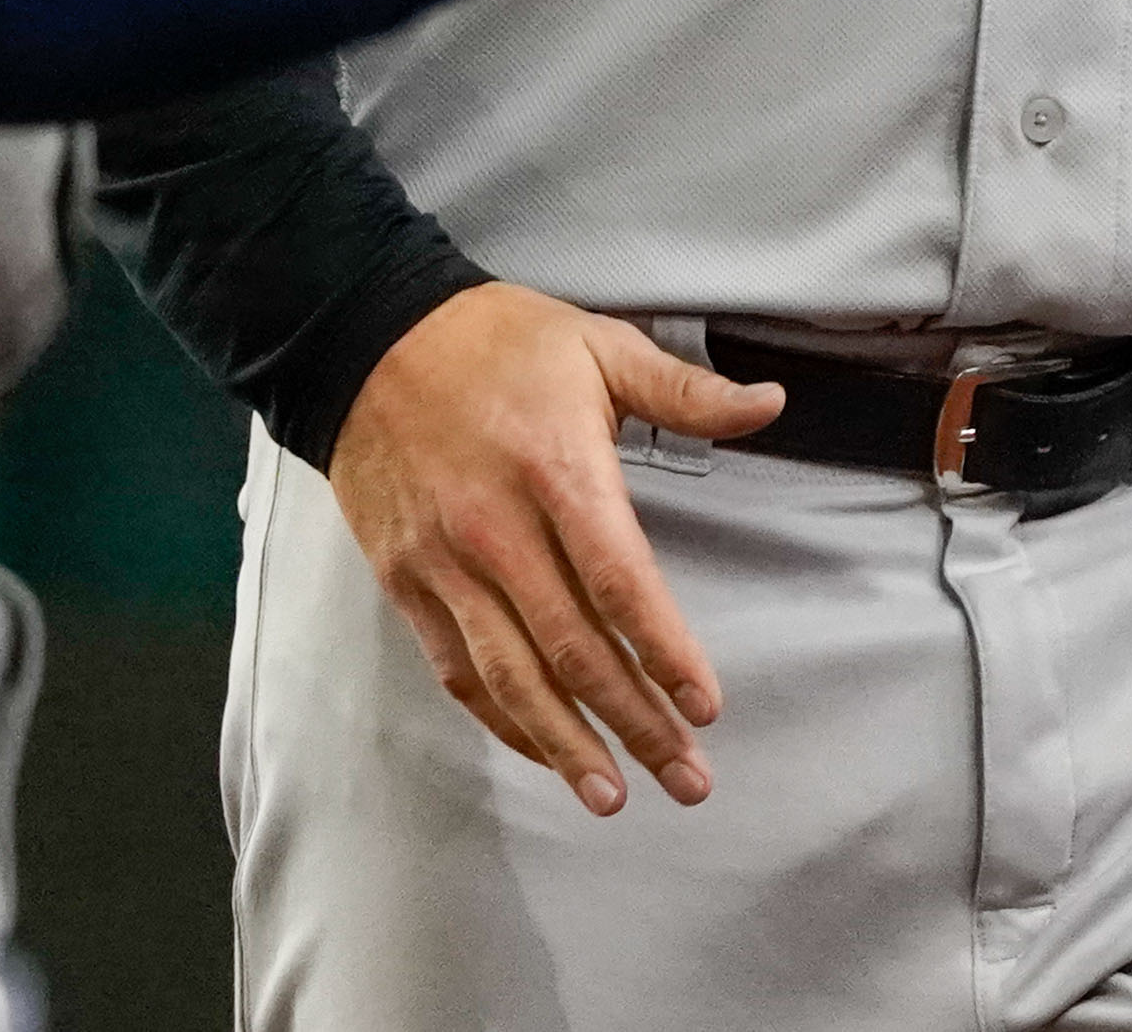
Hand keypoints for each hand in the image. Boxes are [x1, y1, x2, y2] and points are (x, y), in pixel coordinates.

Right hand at [329, 285, 784, 816]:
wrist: (363, 336)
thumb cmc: (492, 342)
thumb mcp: (597, 347)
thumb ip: (685, 390)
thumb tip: (768, 403)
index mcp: (555, 469)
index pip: (620, 583)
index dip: (664, 652)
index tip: (704, 706)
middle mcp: (497, 527)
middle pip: (573, 649)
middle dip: (635, 723)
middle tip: (687, 779)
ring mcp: (445, 560)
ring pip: (512, 675)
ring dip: (567, 744)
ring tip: (614, 795)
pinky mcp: (406, 579)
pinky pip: (458, 666)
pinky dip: (502, 718)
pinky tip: (543, 748)